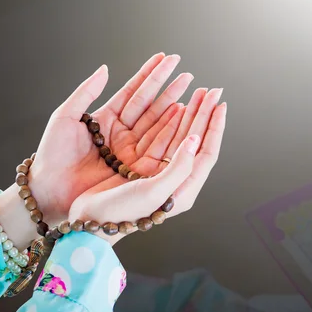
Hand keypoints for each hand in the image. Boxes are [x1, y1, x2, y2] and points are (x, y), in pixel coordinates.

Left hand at [30, 53, 197, 226]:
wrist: (48, 189)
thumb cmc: (51, 153)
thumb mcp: (65, 117)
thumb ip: (86, 92)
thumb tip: (105, 68)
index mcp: (105, 118)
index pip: (132, 92)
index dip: (149, 74)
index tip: (165, 58)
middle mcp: (120, 133)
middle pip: (150, 106)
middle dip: (169, 89)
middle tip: (188, 74)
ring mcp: (128, 150)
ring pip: (157, 124)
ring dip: (175, 106)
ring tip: (192, 91)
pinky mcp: (134, 167)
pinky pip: (156, 145)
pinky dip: (171, 130)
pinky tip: (183, 115)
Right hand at [69, 92, 226, 245]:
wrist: (91, 221)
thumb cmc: (121, 212)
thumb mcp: (153, 192)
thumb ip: (178, 168)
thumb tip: (195, 141)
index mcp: (183, 190)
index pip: (207, 153)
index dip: (214, 127)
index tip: (220, 104)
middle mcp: (175, 180)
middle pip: (196, 141)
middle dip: (204, 114)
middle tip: (212, 90)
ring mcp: (158, 172)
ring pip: (180, 136)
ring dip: (189, 114)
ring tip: (198, 93)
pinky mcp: (142, 166)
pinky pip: (161, 139)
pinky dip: (170, 121)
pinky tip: (176, 106)